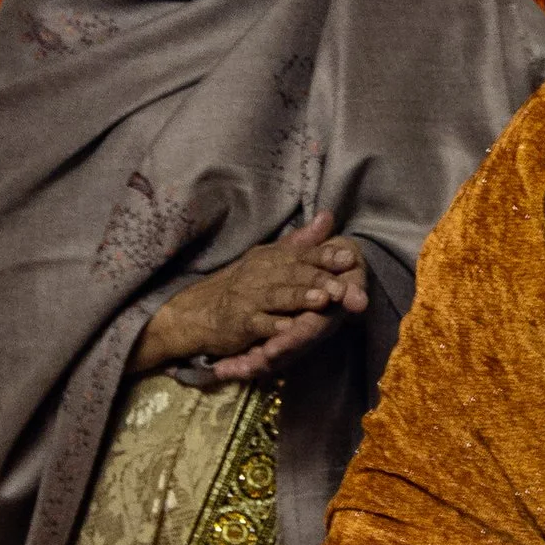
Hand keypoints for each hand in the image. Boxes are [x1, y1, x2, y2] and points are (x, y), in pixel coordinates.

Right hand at [136, 220, 366, 381]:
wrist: (195, 311)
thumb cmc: (240, 285)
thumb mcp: (269, 258)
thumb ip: (301, 241)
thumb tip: (328, 216)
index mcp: (270, 258)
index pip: (301, 254)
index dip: (324, 255)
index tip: (348, 257)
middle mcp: (259, 274)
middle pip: (293, 274)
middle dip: (319, 278)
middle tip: (343, 284)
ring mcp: (249, 298)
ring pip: (278, 296)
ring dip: (300, 298)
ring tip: (323, 300)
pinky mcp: (239, 323)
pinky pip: (258, 324)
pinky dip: (273, 325)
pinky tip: (289, 328)